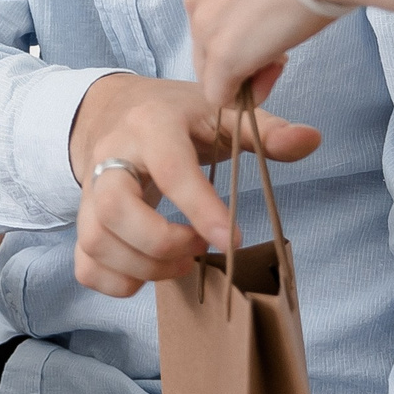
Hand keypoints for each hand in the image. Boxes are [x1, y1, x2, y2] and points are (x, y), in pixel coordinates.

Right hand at [68, 74, 319, 298]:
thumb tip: (311, 140)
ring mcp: (89, 191)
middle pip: (112, 209)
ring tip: (181, 263)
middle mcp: (110, 156)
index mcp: (151, 126)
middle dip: (159, 244)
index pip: (171, 169)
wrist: (112, 111)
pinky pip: (85, 264)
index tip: (233, 240)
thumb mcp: (220, 110)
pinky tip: (149, 273)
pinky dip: (117, 283)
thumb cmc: (175, 115)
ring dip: (143, 268)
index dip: (201, 209)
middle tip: (197, 249)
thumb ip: (266, 128)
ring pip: (96, 241)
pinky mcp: (82, 219)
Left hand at [184, 0, 343, 112]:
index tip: (275, 29)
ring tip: (282, 54)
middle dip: (242, 59)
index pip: (213, 22)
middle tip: (280, 50)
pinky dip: (248, 96)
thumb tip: (262, 20)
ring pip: (213, 75)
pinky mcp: (222, 57)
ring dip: (247, 75)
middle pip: (207, 50)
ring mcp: (204, 28)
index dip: (244, 36)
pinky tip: (275, 73)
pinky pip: (221, 97)